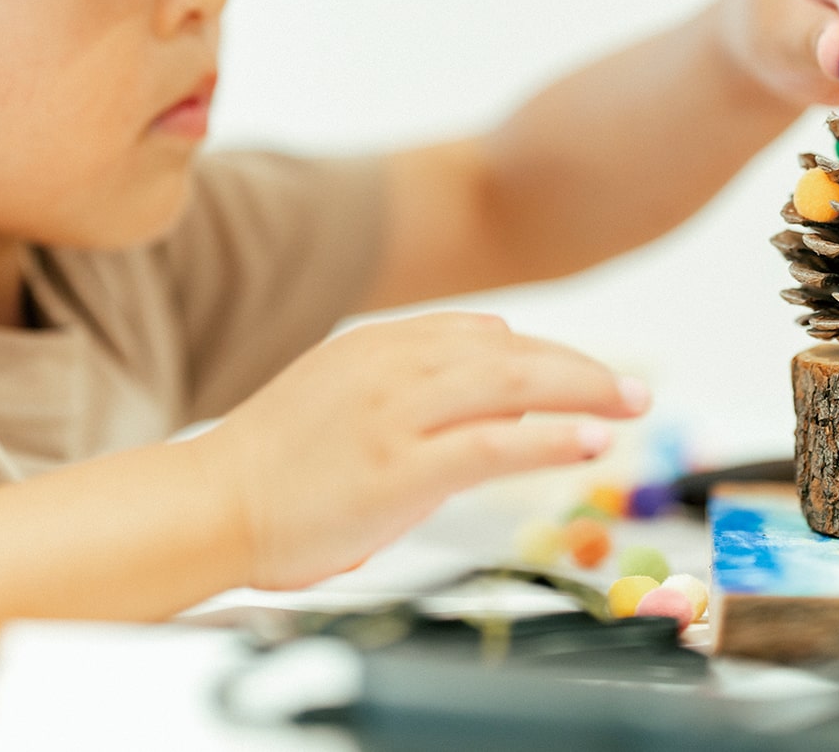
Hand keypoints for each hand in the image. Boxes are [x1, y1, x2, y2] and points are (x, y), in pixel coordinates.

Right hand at [196, 312, 647, 589]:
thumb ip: (411, 375)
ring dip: (582, 392)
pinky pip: (490, 444)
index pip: (485, 336)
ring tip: (630, 405)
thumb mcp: (343, 389)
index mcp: (380, 344)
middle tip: (631, 389)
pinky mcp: (398, 468)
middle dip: (580, 369)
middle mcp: (394, 365)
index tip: (583, 374)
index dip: (546, 355)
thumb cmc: (274, 460)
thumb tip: (485, 365)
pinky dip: (548, 440)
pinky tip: (588, 442)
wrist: (207, 503)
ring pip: (511, 386)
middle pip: (512, 353)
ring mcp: (396, 414)